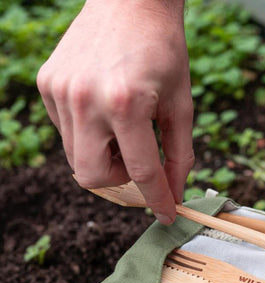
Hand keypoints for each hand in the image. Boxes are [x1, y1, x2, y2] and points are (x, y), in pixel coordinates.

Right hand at [37, 0, 193, 223]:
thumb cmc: (164, 50)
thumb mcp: (181, 105)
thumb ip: (180, 155)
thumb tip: (175, 192)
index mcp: (126, 103)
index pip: (142, 172)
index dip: (158, 199)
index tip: (166, 215)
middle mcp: (85, 99)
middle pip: (93, 177)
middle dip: (120, 182)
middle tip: (137, 163)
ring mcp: (60, 90)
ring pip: (77, 158)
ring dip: (104, 157)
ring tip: (124, 130)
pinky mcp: (47, 83)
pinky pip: (66, 131)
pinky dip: (88, 135)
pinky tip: (104, 111)